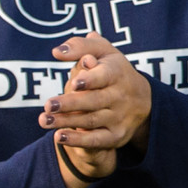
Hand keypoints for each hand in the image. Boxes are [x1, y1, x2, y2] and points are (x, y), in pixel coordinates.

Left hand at [39, 35, 147, 187]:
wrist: (143, 101)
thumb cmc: (113, 70)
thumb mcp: (103, 52)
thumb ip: (81, 47)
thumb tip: (57, 52)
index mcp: (117, 72)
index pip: (105, 76)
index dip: (91, 80)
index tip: (75, 83)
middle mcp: (120, 96)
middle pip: (95, 100)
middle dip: (71, 104)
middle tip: (49, 105)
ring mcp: (119, 117)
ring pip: (92, 120)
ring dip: (67, 122)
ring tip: (45, 120)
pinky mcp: (115, 136)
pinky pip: (96, 140)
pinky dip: (78, 140)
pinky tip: (59, 136)